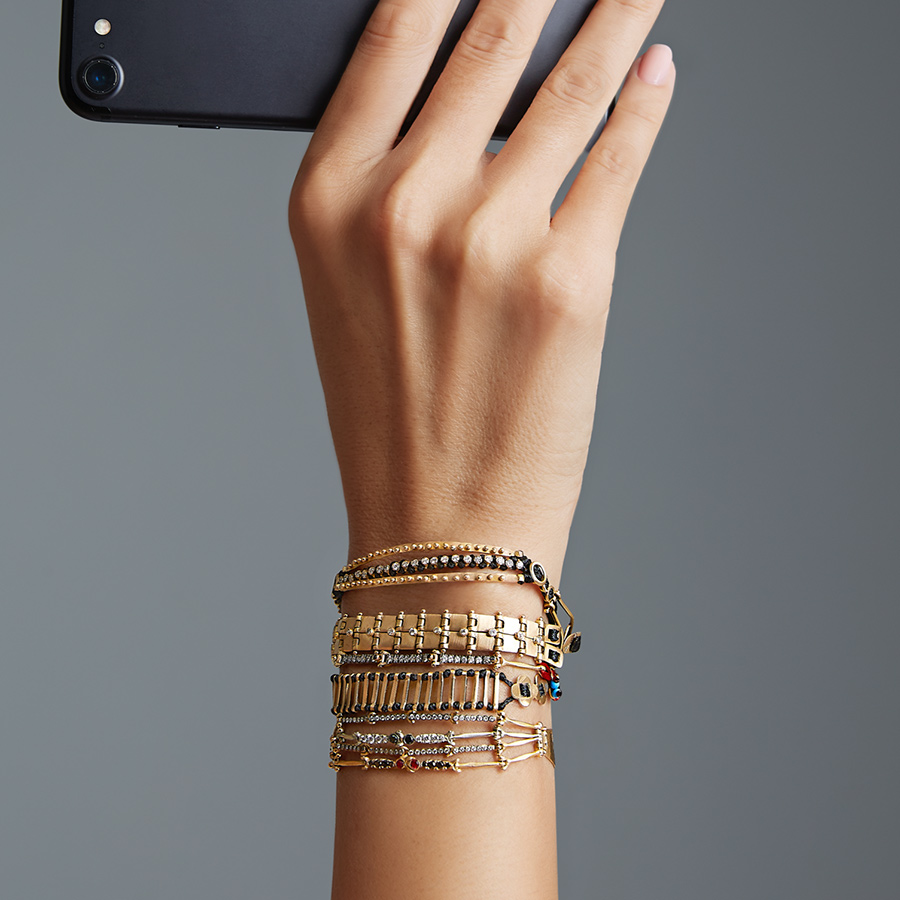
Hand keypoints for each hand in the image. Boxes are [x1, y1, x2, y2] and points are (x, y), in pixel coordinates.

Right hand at [289, 0, 674, 579]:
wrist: (436, 522)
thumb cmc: (390, 413)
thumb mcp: (352, 286)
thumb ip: (393, 179)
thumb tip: (478, 91)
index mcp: (328, 199)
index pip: (395, 28)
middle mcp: (403, 203)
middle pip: (493, 32)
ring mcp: (490, 236)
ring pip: (573, 83)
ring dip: (617, 16)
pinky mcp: (571, 276)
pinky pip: (620, 155)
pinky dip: (647, 102)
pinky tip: (656, 71)